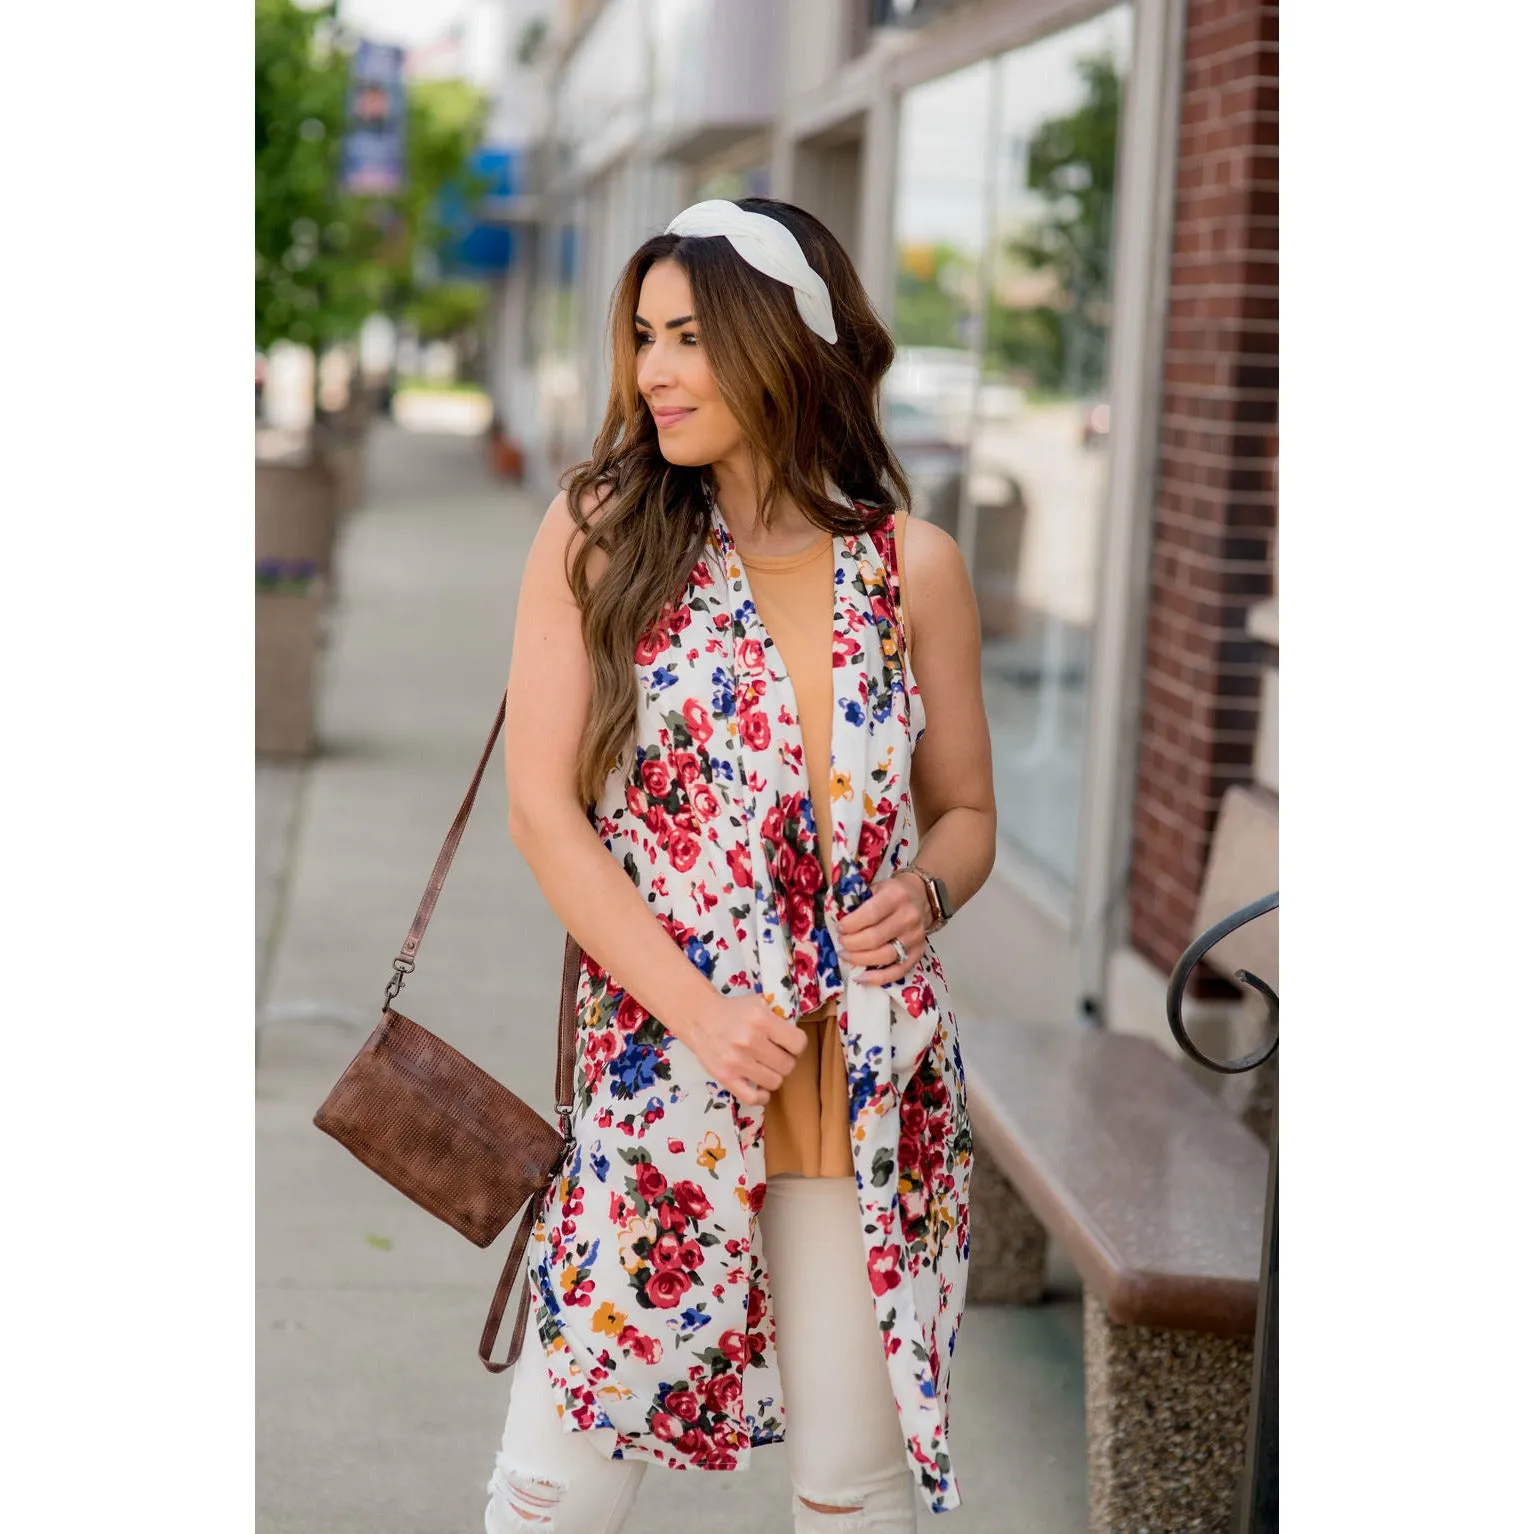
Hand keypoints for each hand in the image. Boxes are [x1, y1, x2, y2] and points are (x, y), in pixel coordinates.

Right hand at [688, 993, 808, 1107]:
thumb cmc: (733, 1010)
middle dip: (785, 1060)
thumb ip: (780, 1016)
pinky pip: (753, 1098)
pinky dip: (762, 1096)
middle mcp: (750, 1041)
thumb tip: (798, 1036)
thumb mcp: (759, 1003)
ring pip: (775, 1082)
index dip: (796, 1045)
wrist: (699, 1017)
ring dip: (773, 1076)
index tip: (789, 1044)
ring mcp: (737, 1061)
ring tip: (765, 1067)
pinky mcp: (725, 1077)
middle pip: (788, 1065)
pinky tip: (761, 1087)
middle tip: (775, 1055)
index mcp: (761, 1019)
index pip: (798, 1044)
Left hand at [836, 872, 927, 985]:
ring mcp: (915, 937)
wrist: (920, 897)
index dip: (851, 925)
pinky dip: (877, 978)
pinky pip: (898, 971)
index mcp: (896, 896)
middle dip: (851, 944)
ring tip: (846, 956)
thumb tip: (835, 918)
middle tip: (841, 942)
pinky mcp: (918, 953)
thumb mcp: (875, 887)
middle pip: (875, 938)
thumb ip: (857, 900)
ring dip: (859, 959)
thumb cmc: (892, 894)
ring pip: (884, 956)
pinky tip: (860, 978)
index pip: (870, 914)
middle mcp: (908, 917)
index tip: (840, 928)